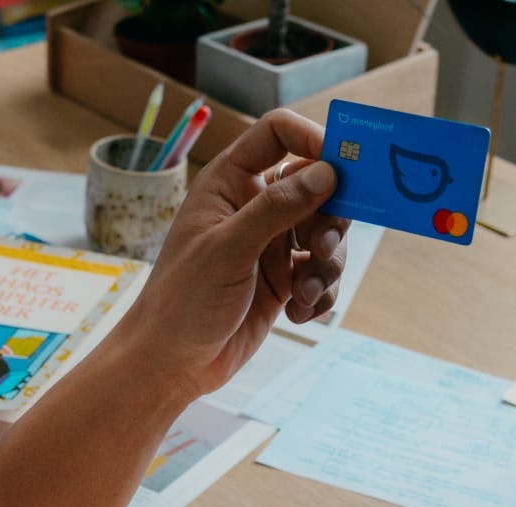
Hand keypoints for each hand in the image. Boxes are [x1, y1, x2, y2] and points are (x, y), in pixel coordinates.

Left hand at [108, 109, 349, 397]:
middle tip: (321, 248)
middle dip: (331, 217)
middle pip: (317, 185)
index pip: (279, 133)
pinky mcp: (283, 279)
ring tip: (305, 293)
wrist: (172, 364)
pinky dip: (321, 292)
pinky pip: (322, 272)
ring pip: (326, 232)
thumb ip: (278, 207)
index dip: (314, 138)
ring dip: (327, 263)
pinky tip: (298, 314)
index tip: (343, 167)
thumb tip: (327, 171)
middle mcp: (253, 206)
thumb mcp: (229, 249)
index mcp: (230, 182)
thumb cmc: (182, 301)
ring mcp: (271, 242)